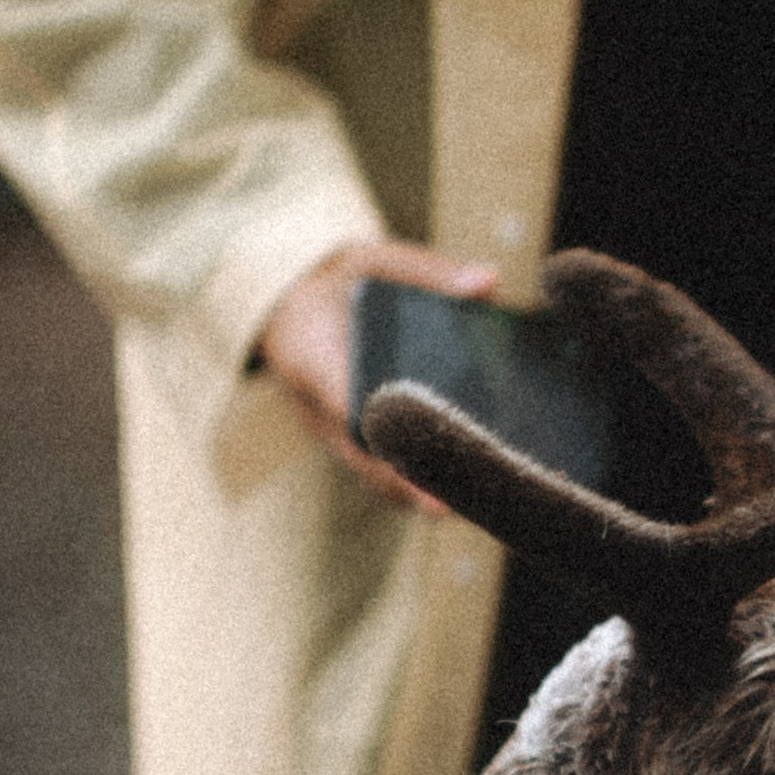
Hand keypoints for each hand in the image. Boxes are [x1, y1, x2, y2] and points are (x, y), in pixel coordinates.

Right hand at [259, 235, 498, 513]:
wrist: (285, 308)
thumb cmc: (335, 284)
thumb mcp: (372, 262)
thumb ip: (426, 272)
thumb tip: (489, 282)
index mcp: (311, 352)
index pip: (340, 396)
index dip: (374, 424)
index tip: (405, 441)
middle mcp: (315, 403)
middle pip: (358, 454)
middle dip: (401, 482)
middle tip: (444, 507)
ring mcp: (329, 430)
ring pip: (369, 474)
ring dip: (410, 495)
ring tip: (461, 511)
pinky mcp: (346, 443)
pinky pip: (378, 472)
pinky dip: (411, 488)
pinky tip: (459, 495)